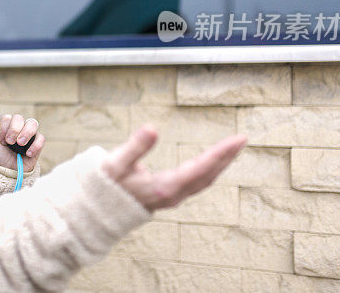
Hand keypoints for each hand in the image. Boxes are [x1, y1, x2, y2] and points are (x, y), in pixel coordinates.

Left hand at [0, 110, 44, 171]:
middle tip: (10, 143)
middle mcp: (17, 126)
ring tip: (20, 145)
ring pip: (33, 123)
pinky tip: (28, 153)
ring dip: (26, 134)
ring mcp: (28, 134)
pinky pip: (41, 138)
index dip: (5, 127)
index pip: (7, 117)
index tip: (2, 140)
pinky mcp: (37, 143)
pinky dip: (35, 145)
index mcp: (5, 124)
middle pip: (20, 118)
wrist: (7, 172)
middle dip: (14, 130)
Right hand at [101, 124, 246, 210]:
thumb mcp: (115, 163)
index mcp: (164, 187)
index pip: (200, 168)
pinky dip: (208, 170)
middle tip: (242, 139)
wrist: (97, 212)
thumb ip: (135, 146)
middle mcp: (173, 195)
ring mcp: (172, 198)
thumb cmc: (105, 186)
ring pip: (203, 181)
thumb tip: (153, 128)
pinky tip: (211, 162)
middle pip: (207, 176)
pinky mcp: (168, 196)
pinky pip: (196, 183)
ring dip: (219, 164)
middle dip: (226, 158)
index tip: (237, 140)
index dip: (220, 154)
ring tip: (232, 148)